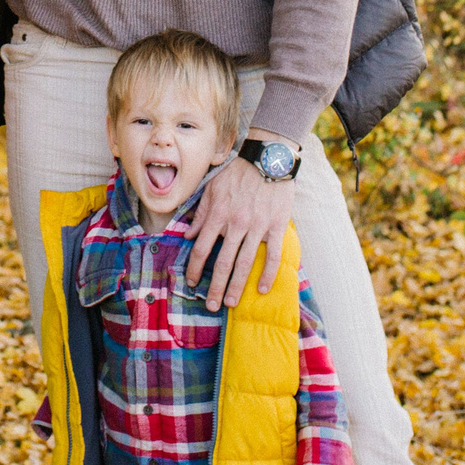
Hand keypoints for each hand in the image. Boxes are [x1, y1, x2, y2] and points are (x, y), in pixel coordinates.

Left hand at [182, 146, 295, 307]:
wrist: (268, 158)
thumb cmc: (238, 171)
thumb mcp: (212, 187)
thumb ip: (200, 213)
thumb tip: (187, 235)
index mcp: (218, 214)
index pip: (201, 248)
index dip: (194, 268)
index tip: (191, 282)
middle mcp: (236, 224)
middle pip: (222, 262)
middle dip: (215, 287)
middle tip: (211, 306)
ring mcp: (257, 227)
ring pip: (245, 263)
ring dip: (237, 286)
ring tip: (232, 303)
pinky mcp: (277, 227)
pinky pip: (273, 256)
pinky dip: (268, 274)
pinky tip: (263, 289)